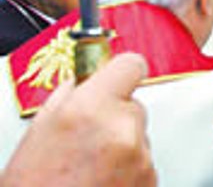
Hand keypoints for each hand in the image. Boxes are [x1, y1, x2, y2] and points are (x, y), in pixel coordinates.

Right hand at [2, 53, 155, 186]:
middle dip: (116, 115)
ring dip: (123, 143)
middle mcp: (122, 129)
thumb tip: (92, 75)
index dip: (122, 70)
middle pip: (135, 104)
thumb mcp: (42, 128)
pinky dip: (129, 166)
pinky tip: (102, 180)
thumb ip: (73, 94)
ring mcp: (140, 157)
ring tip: (91, 166)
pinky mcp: (150, 179)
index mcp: (92, 108)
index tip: (116, 78)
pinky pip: (144, 159)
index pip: (132, 64)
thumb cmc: (35, 184)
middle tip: (89, 138)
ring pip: (140, 134)